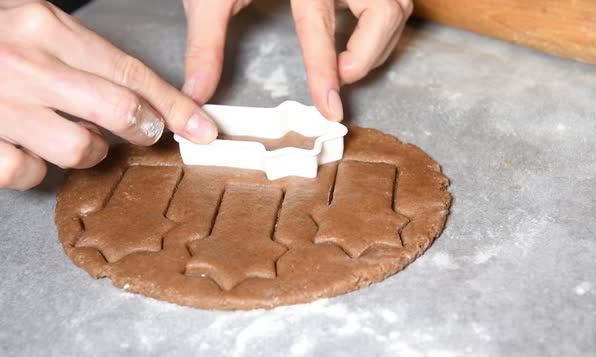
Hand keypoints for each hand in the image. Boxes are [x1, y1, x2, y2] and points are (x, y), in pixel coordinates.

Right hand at [0, 0, 217, 189]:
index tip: (201, 130)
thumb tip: (162, 107)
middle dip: (139, 129)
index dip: (173, 107)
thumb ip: (98, 64)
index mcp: (41, 25)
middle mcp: (15, 62)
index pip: (128, 72)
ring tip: (69, 134)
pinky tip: (26, 148)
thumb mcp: (43, 32)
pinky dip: (36, 170)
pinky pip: (28, 175)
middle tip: (138, 132)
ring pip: (78, 149)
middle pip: (113, 111)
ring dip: (87, 151)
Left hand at [182, 0, 412, 121]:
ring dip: (378, 43)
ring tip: (346, 60)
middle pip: (385, 13)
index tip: (331, 108)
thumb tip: (197, 93)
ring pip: (398, 8)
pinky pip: (396, 2)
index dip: (325, 70)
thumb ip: (205, 43)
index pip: (320, 24)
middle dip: (366, 55)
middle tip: (340, 75)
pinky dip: (382, 27)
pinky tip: (357, 36)